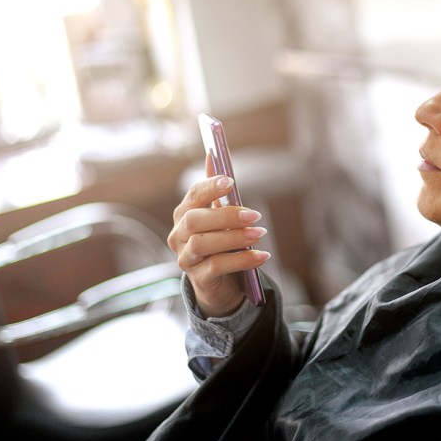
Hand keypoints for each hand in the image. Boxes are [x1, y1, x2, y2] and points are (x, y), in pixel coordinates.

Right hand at [168, 175, 269, 316]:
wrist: (219, 283)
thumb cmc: (220, 243)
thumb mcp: (221, 217)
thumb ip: (218, 192)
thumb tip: (213, 156)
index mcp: (185, 214)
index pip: (193, 196)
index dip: (210, 187)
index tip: (230, 181)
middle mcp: (179, 235)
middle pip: (194, 221)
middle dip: (226, 215)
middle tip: (255, 215)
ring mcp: (186, 258)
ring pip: (202, 243)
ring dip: (234, 237)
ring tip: (260, 234)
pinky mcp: (198, 279)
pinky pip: (217, 267)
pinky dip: (242, 259)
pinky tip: (261, 255)